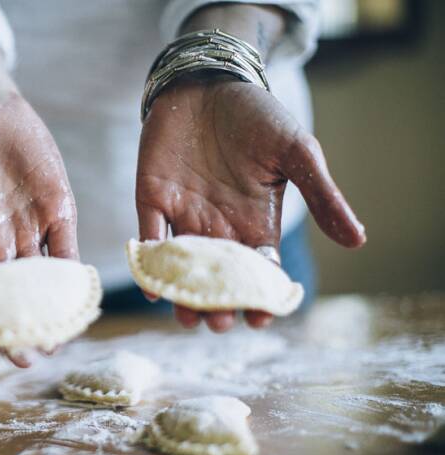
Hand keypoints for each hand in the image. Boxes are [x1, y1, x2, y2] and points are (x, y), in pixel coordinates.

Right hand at [0, 82, 75, 367]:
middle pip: (6, 299)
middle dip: (15, 329)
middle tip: (25, 358)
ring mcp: (27, 232)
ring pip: (38, 283)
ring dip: (46, 311)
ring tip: (53, 341)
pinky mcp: (56, 213)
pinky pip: (66, 249)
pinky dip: (72, 274)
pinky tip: (77, 296)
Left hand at [136, 77, 365, 331]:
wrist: (208, 83)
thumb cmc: (258, 116)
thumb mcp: (297, 152)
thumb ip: (322, 195)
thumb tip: (357, 240)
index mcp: (255, 222)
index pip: (257, 271)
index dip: (258, 297)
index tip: (260, 318)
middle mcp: (218, 227)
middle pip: (216, 278)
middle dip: (217, 304)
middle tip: (218, 321)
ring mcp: (183, 215)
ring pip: (181, 267)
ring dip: (182, 293)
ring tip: (187, 315)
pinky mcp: (152, 198)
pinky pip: (148, 235)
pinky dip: (148, 259)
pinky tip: (151, 283)